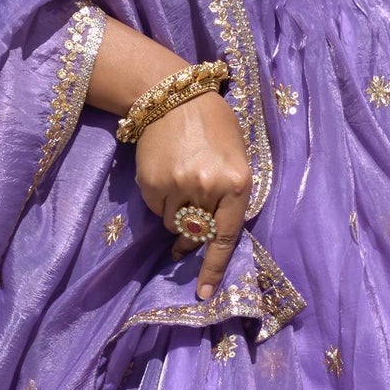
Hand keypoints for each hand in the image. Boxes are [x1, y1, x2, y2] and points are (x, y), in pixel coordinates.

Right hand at [134, 91, 253, 298]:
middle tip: (189, 224)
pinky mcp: (152, 184)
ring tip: (180, 181)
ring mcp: (178, 187)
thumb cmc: (214, 126)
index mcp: (237, 183)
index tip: (204, 293)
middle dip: (193, 236)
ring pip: (174, 224)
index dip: (214, 268)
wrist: (173, 96)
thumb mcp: (237, 157)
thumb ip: (230, 196)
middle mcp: (208, 188)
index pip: (226, 237)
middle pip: (197, 233)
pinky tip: (165, 174)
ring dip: (177, 213)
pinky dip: (161, 200)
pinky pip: (157, 209)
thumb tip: (209, 235)